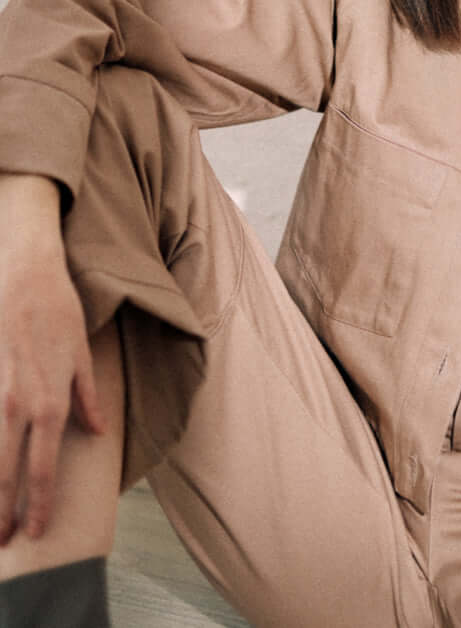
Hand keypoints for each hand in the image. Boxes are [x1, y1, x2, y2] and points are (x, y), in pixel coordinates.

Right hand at [0, 176, 105, 542]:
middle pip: (7, 471)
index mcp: (50, 402)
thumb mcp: (82, 354)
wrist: (26, 274)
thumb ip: (86, 398)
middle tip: (2, 543)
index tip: (34, 531)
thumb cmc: (59, 311)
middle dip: (3, 511)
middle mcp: (20, 404)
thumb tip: (94, 431)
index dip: (38, 503)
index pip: (43, 467)